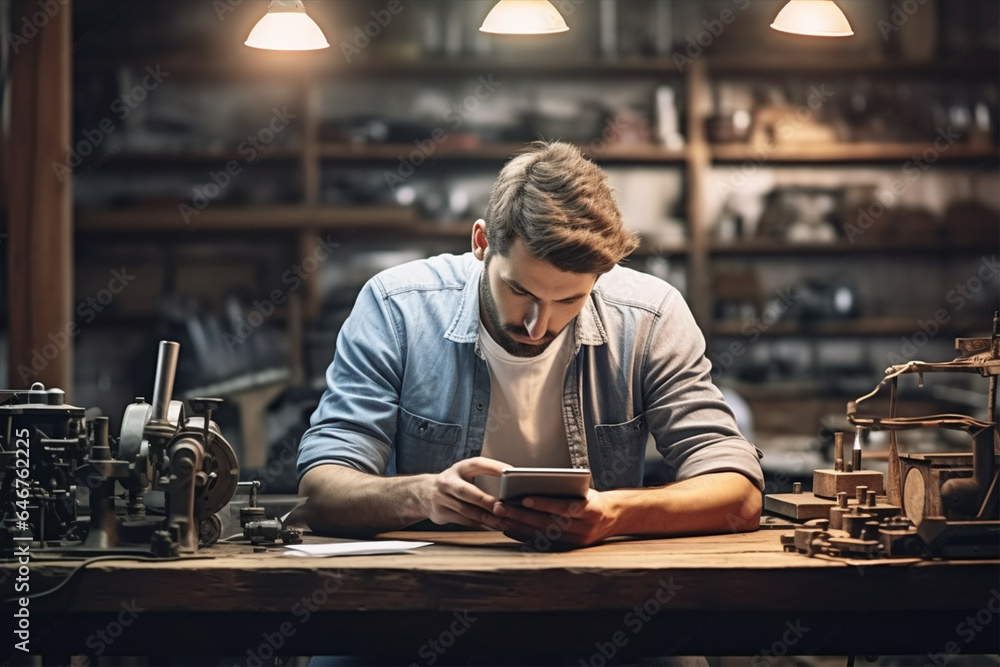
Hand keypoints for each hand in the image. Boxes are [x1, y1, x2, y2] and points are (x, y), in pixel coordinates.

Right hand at [422, 457, 506, 530]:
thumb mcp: (464, 474)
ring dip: (486, 518)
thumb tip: (511, 485)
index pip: (477, 464)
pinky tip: (491, 527)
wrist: (423, 493)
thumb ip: (484, 475)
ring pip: (466, 511)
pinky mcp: (440, 513)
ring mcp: (442, 498)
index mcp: (459, 468)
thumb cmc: (453, 483)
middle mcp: (448, 481)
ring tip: (503, 523)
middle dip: (487, 502)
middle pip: (468, 492)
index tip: (510, 471)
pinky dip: (479, 524)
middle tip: (505, 508)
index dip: (493, 466)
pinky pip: (463, 520)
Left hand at [493, 489, 615, 547]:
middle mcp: (585, 528)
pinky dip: (525, 535)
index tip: (524, 498)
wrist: (615, 517)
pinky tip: (510, 528)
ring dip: (519, 525)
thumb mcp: (584, 490)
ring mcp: (578, 540)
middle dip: (521, 515)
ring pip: (543, 534)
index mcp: (591, 509)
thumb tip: (533, 485)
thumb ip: (565, 490)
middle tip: (500, 507)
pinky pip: (544, 542)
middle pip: (548, 522)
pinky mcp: (571, 548)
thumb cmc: (593, 498)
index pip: (564, 507)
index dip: (544, 503)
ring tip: (501, 516)